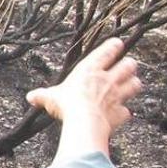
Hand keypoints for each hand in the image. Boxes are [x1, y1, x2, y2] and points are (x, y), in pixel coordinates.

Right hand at [26, 38, 141, 145]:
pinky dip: (123, 113)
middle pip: (129, 65)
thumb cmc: (69, 104)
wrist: (84, 122)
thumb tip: (31, 96)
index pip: (109, 50)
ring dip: (133, 85)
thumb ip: (42, 96)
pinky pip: (126, 112)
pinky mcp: (120, 112)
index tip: (117, 45)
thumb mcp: (51, 97)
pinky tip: (119, 114)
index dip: (115, 46)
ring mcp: (117, 96)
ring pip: (135, 84)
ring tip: (129, 87)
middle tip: (125, 68)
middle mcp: (108, 79)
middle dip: (129, 66)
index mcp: (91, 70)